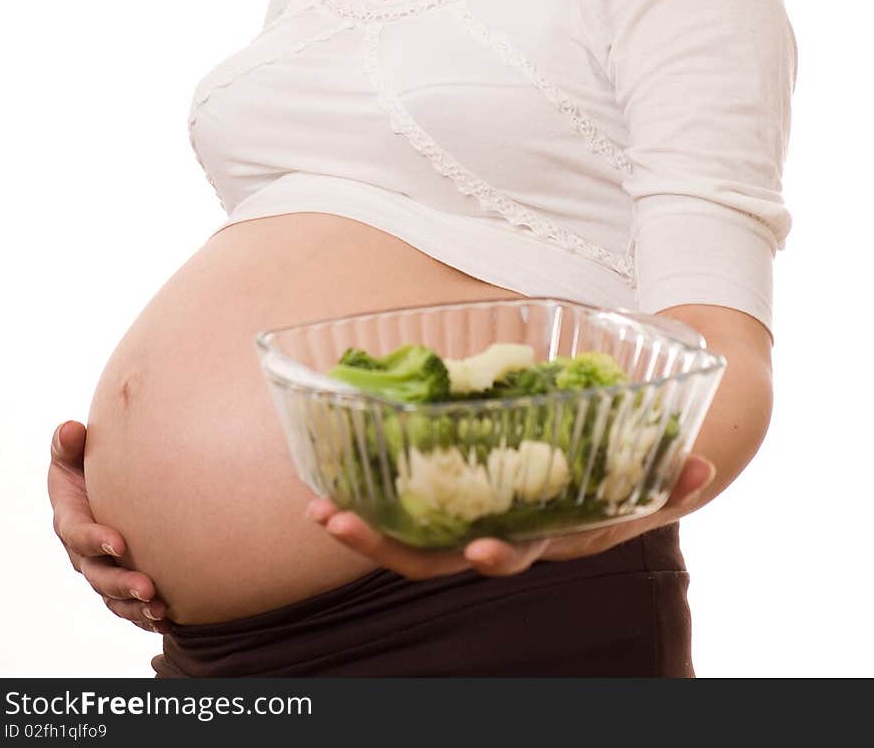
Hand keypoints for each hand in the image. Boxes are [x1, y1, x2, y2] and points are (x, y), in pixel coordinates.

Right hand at [49, 420, 171, 631]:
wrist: (102, 484)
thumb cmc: (86, 465)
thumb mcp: (72, 451)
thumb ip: (68, 443)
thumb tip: (71, 430)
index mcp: (71, 519)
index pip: (78, 534)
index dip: (95, 541)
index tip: (119, 542)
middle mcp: (85, 553)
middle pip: (98, 576)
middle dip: (121, 583)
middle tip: (147, 587)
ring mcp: (103, 570)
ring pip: (114, 597)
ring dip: (135, 606)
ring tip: (161, 609)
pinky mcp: (121, 581)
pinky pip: (130, 605)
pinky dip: (146, 615)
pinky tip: (169, 618)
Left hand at [306, 453, 716, 579]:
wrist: (613, 470)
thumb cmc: (629, 469)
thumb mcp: (657, 473)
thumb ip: (675, 475)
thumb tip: (704, 465)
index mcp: (550, 534)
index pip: (522, 552)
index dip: (499, 555)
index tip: (481, 549)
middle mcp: (505, 536)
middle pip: (438, 557)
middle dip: (387, 547)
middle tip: (339, 523)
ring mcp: (473, 518)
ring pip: (410, 540)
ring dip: (363, 528)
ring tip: (318, 509)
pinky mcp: (455, 492)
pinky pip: (406, 503)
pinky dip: (368, 495)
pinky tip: (326, 477)